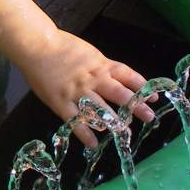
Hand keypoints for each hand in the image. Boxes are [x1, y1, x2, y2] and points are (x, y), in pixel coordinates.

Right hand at [25, 29, 152, 146]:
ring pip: (100, 109)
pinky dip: (84, 134)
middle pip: (119, 94)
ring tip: (125, 133)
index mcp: (100, 65)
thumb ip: (101, 67)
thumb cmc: (60, 47)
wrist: (36, 44)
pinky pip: (75, 120)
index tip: (154, 97)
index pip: (127, 75)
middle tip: (149, 117)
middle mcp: (93, 79)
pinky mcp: (61, 101)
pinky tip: (93, 144)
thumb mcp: (87, 53)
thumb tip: (116, 79)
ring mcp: (77, 91)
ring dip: (114, 122)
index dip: (142, 87)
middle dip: (136, 106)